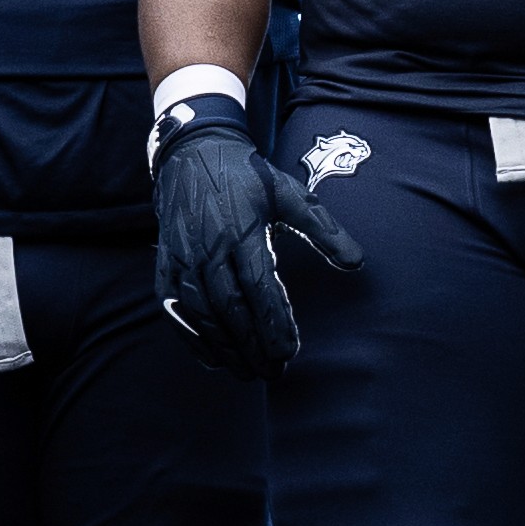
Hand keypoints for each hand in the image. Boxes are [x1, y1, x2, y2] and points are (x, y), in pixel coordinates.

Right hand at [153, 107, 360, 374]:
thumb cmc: (248, 176)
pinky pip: (174, 309)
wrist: (192, 153)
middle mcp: (208, 248)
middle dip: (252, 345)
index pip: (259, 287)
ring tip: (247, 372)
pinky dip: (191, 338)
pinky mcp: (166, 263)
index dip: (274, 323)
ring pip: (201, 314)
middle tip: (274, 372)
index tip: (289, 351)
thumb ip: (324, 229)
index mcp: (242, 230)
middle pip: (230, 309)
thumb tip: (358, 263)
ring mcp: (183, 257)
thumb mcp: (290, 194)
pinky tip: (212, 359)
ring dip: (224, 348)